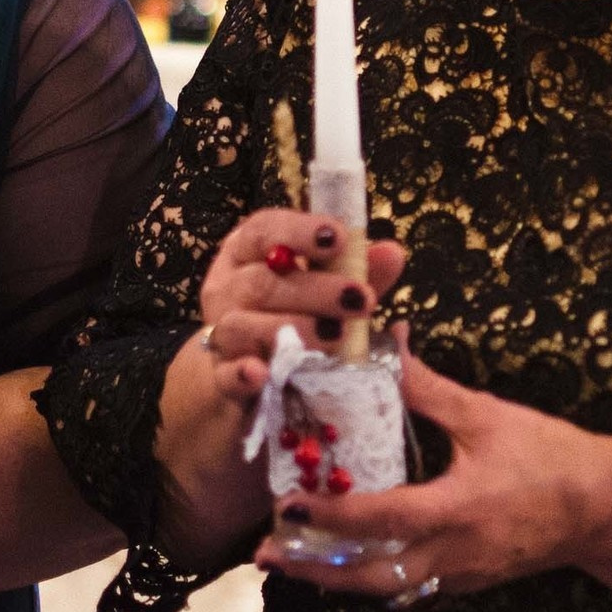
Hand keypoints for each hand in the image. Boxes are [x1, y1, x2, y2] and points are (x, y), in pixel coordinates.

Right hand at [198, 209, 404, 400]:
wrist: (249, 380)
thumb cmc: (292, 320)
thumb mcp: (325, 292)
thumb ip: (357, 272)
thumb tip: (393, 252)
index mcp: (247, 255)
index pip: (263, 231)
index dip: (299, 231)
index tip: (338, 237)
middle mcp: (226, 290)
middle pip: (261, 282)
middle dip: (315, 289)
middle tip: (360, 298)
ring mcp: (219, 336)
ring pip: (241, 325)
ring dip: (291, 329)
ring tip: (337, 337)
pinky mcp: (221, 380)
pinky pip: (225, 376)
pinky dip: (242, 373)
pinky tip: (262, 373)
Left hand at [255, 327, 611, 604]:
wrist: (602, 507)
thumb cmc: (549, 455)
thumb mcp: (486, 415)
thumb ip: (428, 388)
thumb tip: (387, 341)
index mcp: (458, 509)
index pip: (381, 519)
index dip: (330, 515)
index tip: (288, 505)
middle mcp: (454, 552)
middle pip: (371, 574)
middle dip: (316, 568)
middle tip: (268, 553)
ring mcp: (460, 573)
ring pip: (387, 586)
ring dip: (337, 576)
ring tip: (292, 561)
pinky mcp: (467, 580)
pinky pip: (409, 585)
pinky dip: (371, 575)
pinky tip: (343, 559)